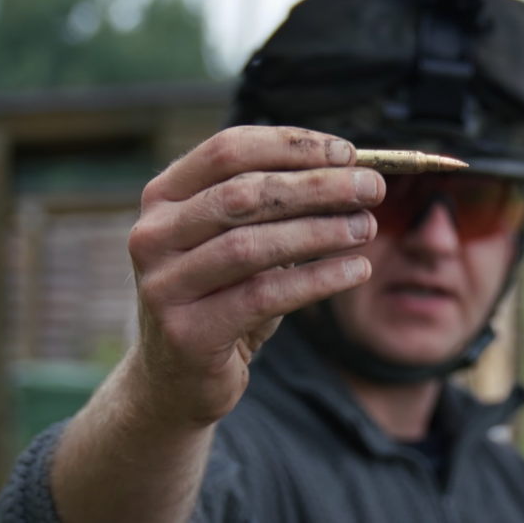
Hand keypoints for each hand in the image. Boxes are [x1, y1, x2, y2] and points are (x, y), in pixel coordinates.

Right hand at [127, 126, 383, 426]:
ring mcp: (164, 285)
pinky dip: (317, 280)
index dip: (291, 146)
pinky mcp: (187, 333)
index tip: (347, 153)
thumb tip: (355, 173)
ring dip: (319, 232)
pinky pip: (263, 297)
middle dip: (315, 186)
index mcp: (164, 197)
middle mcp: (152, 235)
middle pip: (242, 194)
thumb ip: (280, 204)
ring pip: (251, 246)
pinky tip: (355, 270)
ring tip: (365, 227)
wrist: (179, 377)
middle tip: (370, 188)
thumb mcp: (242, 239)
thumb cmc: (223, 294)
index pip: (228, 150)